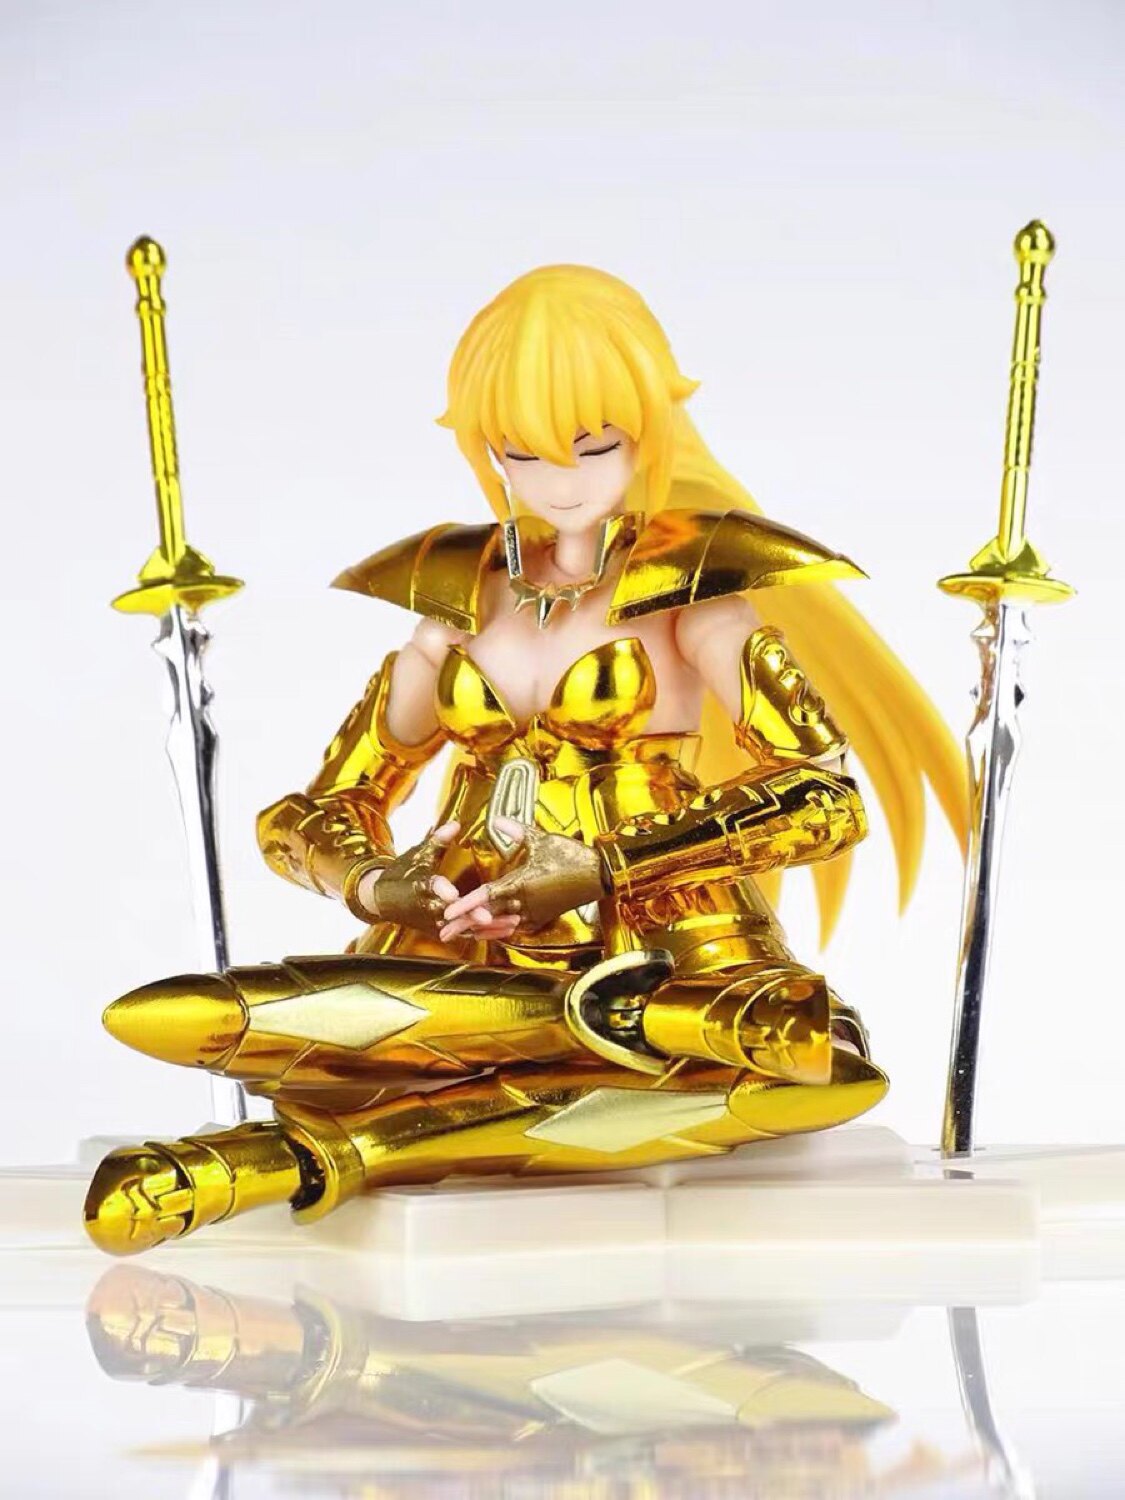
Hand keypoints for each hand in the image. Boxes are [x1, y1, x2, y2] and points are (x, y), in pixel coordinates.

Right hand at [356, 820, 521, 943]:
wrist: (383, 900)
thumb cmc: (402, 873)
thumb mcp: (418, 854)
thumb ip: (438, 840)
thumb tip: (456, 823)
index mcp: (419, 885)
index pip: (430, 888)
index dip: (441, 890)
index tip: (452, 893)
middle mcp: (427, 907)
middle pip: (451, 912)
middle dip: (471, 914)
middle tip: (490, 915)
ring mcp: (435, 921)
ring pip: (463, 927)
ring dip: (487, 926)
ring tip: (512, 921)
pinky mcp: (442, 931)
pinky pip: (467, 935)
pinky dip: (487, 933)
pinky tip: (508, 929)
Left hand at [439, 816, 606, 941]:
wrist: (601, 875)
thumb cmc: (573, 857)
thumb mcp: (542, 839)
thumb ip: (516, 831)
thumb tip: (496, 820)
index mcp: (522, 883)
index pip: (486, 896)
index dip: (465, 905)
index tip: (448, 912)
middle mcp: (525, 902)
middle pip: (488, 916)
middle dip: (465, 924)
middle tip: (444, 931)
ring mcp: (533, 912)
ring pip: (500, 925)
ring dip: (480, 929)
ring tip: (461, 934)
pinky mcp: (542, 916)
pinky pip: (516, 926)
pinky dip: (500, 930)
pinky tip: (491, 931)